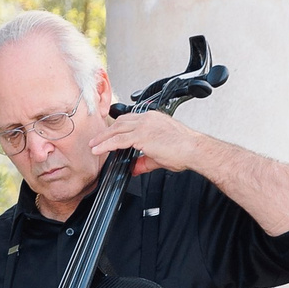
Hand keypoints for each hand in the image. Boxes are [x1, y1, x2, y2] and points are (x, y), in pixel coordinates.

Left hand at [91, 107, 206, 175]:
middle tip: (97, 140)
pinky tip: (99, 150)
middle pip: (120, 122)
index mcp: (153, 119)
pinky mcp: (142, 136)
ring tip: (93, 145)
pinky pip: (118, 140)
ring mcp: (144, 126)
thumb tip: (134, 168)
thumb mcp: (160, 155)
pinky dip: (106, 145)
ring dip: (103, 138)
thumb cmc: (184, 150)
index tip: (109, 135)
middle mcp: (148, 119)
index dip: (117, 128)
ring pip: (116, 129)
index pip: (130, 120)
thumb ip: (144, 161)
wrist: (195, 150)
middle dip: (107, 131)